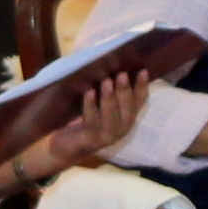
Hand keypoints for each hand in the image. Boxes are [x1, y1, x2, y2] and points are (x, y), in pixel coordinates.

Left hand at [20, 74, 146, 181]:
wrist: (65, 145)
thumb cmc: (83, 117)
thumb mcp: (98, 102)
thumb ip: (108, 88)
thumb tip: (109, 64)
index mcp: (126, 117)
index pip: (139, 101)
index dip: (142, 87)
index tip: (143, 71)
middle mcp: (121, 128)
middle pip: (128, 110)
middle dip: (125, 91)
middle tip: (121, 74)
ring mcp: (107, 136)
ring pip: (112, 117)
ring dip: (110, 98)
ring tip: (107, 81)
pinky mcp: (91, 140)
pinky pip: (92, 121)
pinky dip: (91, 105)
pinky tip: (89, 92)